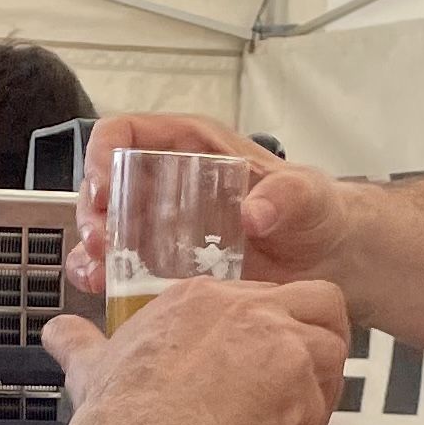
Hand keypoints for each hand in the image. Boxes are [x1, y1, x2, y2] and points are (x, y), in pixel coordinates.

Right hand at [43, 277, 352, 424]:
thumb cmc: (121, 408)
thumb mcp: (93, 363)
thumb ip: (81, 344)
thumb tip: (58, 333)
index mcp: (199, 296)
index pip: (258, 297)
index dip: (269, 332)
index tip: (262, 367)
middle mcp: (244, 307)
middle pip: (318, 300)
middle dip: (324, 340)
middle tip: (312, 380)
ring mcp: (274, 338)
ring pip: (332, 349)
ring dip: (323, 395)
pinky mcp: (293, 378)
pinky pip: (320, 408)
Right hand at [68, 115, 355, 309]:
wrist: (330, 261)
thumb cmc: (317, 214)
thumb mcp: (308, 197)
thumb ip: (287, 197)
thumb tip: (254, 212)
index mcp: (193, 147)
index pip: (127, 133)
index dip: (103, 154)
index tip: (104, 187)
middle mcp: (169, 182)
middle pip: (106, 183)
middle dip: (93, 212)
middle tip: (100, 242)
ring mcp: (164, 225)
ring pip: (108, 228)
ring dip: (93, 250)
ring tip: (99, 271)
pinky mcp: (167, 264)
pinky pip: (123, 266)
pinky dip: (108, 279)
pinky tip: (108, 292)